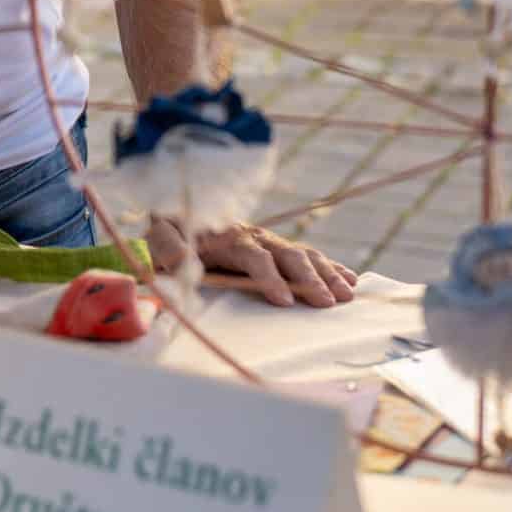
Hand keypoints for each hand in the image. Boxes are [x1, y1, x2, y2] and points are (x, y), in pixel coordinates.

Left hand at [149, 217, 357, 308]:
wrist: (180, 208)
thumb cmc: (170, 228)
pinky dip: (332, 267)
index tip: (284, 301)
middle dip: (309, 279)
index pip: (255, 257)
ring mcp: (270, 241)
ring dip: (327, 274)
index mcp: (229, 236)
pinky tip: (351, 280)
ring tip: (347, 295)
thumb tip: (183, 263)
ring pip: (304, 255)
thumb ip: (169, 248)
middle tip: (328, 302)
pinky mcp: (276, 248)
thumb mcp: (160, 234)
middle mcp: (255, 236)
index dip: (270, 278)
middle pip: (288, 256)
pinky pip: (309, 255)